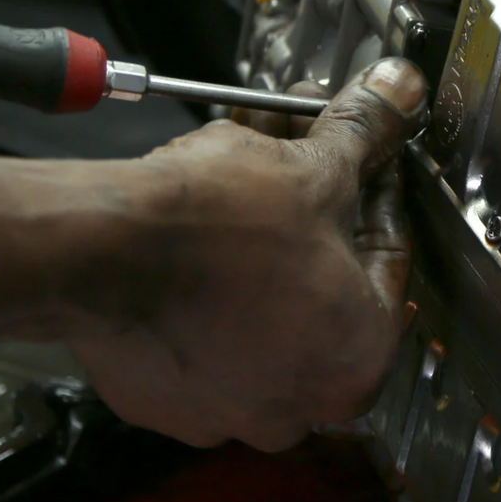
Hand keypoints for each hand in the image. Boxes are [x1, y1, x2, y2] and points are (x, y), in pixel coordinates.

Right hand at [73, 57, 426, 450]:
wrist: (98, 250)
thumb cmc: (219, 226)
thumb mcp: (315, 168)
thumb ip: (368, 133)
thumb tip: (402, 89)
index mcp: (358, 363)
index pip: (387, 260)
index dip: (375, 190)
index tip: (364, 157)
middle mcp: (297, 408)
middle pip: (319, 283)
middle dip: (311, 205)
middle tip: (299, 152)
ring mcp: (223, 412)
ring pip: (258, 305)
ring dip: (258, 235)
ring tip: (241, 164)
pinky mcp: (161, 398)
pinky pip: (196, 332)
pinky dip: (203, 283)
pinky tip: (195, 225)